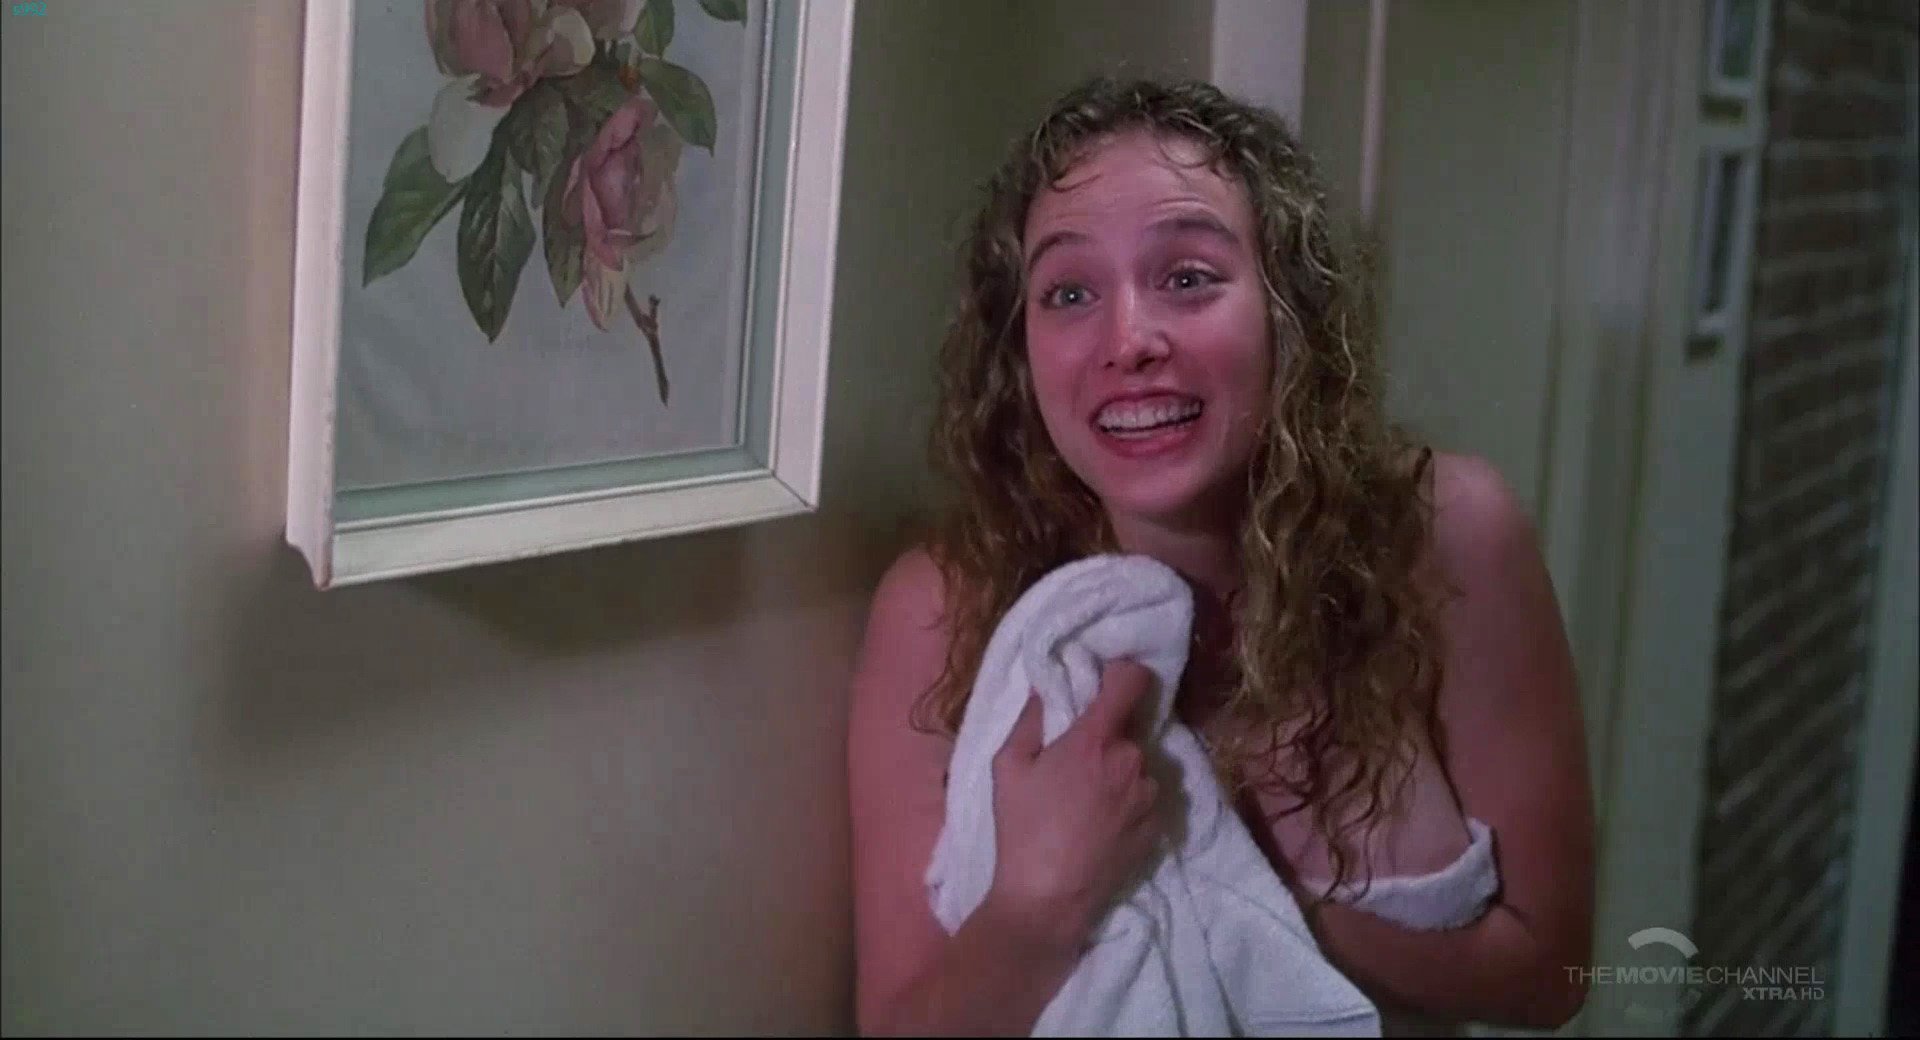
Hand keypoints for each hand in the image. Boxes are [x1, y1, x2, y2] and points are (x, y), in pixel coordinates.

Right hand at [984, 659, 1165, 950]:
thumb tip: (1042, 690)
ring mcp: (1149, 796)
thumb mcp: (1008, 768)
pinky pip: (1145, 800)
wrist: (1048, 898)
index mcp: (1095, 740)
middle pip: (1127, 731)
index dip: (1123, 673)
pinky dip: (1128, 804)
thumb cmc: (1022, 828)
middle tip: (1075, 764)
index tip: (1109, 680)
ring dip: (1119, 773)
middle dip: (1106, 740)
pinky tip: (1101, 826)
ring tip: (1087, 803)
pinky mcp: (1157, 828)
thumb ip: (1029, 721)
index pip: (1130, 682)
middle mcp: (1131, 761)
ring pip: (1138, 767)